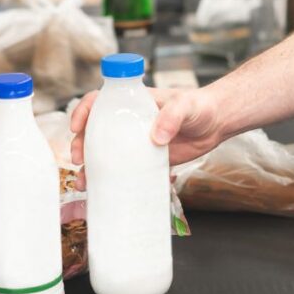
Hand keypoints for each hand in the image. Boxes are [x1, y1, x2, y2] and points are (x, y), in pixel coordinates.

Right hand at [70, 87, 226, 177]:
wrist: (216, 124)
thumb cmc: (199, 106)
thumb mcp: (185, 106)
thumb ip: (172, 116)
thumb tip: (157, 137)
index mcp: (132, 103)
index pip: (99, 102)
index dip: (83, 112)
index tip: (77, 127)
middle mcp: (128, 122)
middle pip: (94, 130)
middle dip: (81, 144)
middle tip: (79, 159)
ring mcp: (135, 142)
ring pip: (105, 153)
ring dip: (91, 167)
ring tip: (84, 182)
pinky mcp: (145, 160)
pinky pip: (124, 169)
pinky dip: (112, 180)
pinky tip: (104, 191)